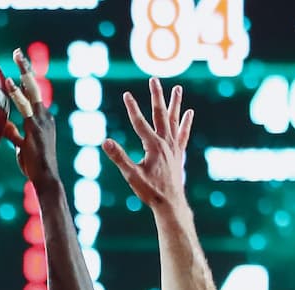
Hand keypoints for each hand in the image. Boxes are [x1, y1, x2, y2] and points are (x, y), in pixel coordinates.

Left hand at [0, 49, 60, 187]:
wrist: (46, 180)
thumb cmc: (33, 167)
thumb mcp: (22, 147)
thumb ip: (14, 134)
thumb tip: (4, 124)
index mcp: (43, 119)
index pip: (33, 95)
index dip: (26, 80)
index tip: (19, 66)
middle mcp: (44, 117)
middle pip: (34, 87)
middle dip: (26, 68)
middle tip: (18, 52)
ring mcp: (40, 122)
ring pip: (31, 93)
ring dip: (23, 75)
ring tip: (16, 58)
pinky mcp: (34, 130)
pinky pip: (23, 110)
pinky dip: (16, 96)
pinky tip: (8, 83)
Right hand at [101, 77, 193, 213]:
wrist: (170, 204)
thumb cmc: (150, 191)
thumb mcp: (132, 176)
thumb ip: (119, 157)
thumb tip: (105, 142)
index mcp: (153, 146)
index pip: (140, 123)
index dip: (132, 108)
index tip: (126, 94)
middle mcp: (166, 143)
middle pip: (160, 114)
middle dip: (156, 96)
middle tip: (154, 80)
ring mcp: (174, 147)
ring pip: (175, 120)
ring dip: (175, 104)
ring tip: (177, 88)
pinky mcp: (178, 153)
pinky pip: (183, 134)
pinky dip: (186, 123)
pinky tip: (189, 113)